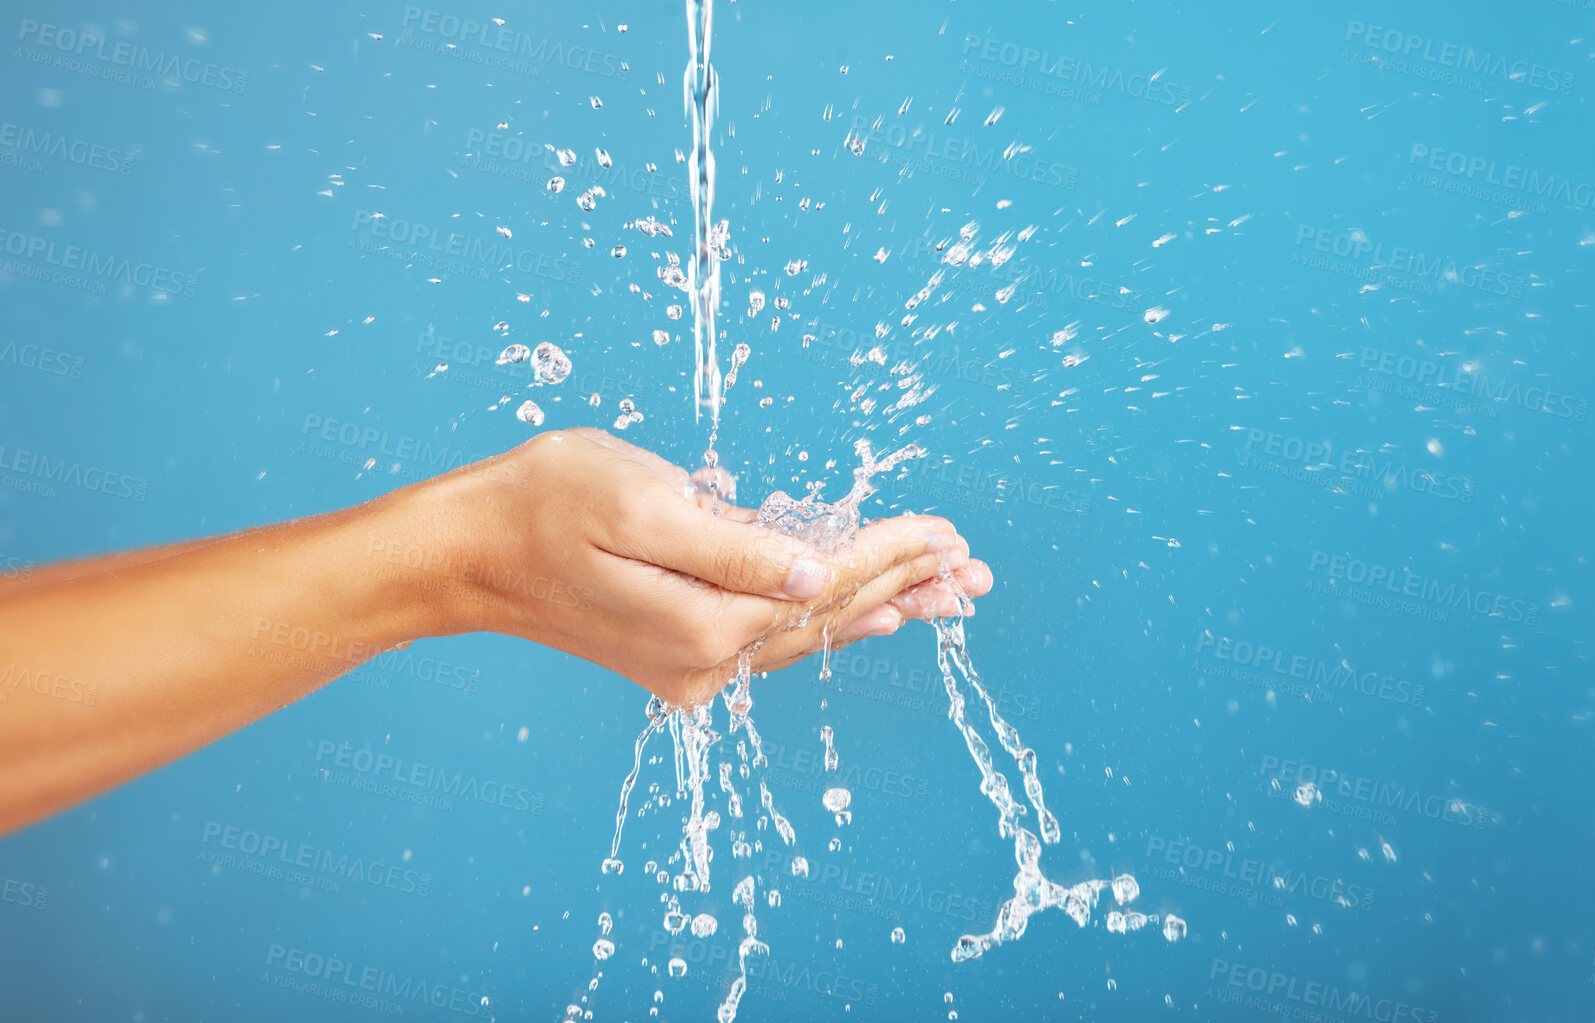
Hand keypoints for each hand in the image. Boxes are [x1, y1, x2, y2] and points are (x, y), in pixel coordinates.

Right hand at [411, 428, 991, 706]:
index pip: (827, 582)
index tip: (948, 529)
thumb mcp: (640, 504)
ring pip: (811, 632)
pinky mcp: (677, 653)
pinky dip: (832, 618)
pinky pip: (775, 637)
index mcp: (706, 623)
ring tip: (950, 593)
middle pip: (833, 616)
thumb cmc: (542, 504)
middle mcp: (707, 660)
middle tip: (980, 572)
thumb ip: (733, 544)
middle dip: (911, 585)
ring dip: (884, 605)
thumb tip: (813, 571)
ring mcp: (692, 665)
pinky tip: (873, 614)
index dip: (892, 551)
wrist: (463, 554)